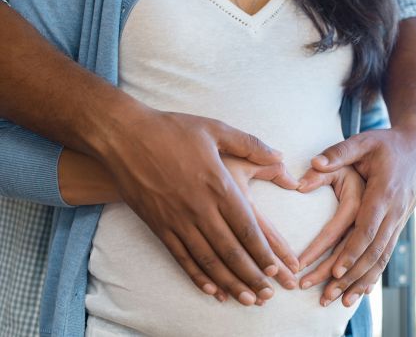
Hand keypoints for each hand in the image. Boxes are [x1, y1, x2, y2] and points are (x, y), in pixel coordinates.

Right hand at [98, 109, 286, 305]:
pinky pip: (181, 257)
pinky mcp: (158, 225)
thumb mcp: (216, 129)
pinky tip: (211, 289)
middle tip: (267, 295)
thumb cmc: (172, 130)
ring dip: (229, 282)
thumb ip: (251, 145)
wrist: (122, 136)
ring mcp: (177, 219)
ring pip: (208, 259)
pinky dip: (197, 276)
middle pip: (230, 250)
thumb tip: (281, 156)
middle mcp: (199, 207)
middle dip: (252, 275)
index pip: (247, 227)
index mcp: (218, 184)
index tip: (276, 268)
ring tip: (246, 299)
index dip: (263, 251)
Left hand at [300, 127, 415, 306]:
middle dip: (350, 276)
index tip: (336, 270)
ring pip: (381, 258)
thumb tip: (312, 164)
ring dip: (361, 282)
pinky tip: (361, 292)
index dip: (352, 251)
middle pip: (373, 251)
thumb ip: (338, 153)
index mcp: (383, 192)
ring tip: (340, 301)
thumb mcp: (363, 141)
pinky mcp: (398, 225)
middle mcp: (394, 211)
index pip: (367, 228)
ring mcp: (398, 220)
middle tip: (327, 294)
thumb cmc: (387, 144)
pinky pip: (386, 255)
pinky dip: (373, 275)